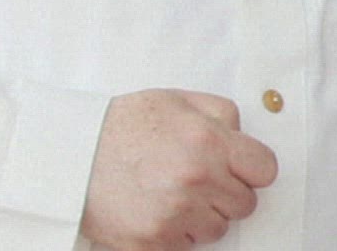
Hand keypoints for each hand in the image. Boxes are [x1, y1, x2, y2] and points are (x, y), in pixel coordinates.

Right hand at [80, 88, 278, 249]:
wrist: (71, 155)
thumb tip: (245, 133)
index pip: (265, 169)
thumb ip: (220, 112)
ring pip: (218, 229)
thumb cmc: (121, 126)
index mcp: (208, 141)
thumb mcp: (174, 100)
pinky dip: (176, 233)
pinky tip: (155, 209)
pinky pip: (188, 246)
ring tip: (170, 193)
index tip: (237, 168)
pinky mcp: (156, 241)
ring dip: (201, 215)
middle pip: (245, 203)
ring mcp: (177, 214)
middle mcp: (197, 179)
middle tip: (195, 178)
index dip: (251, 168)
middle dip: (225, 192)